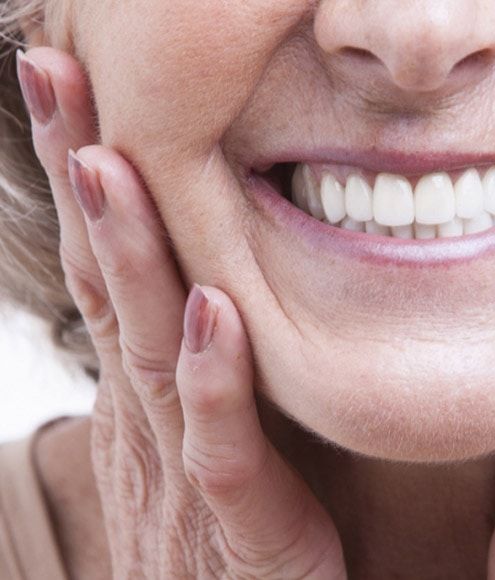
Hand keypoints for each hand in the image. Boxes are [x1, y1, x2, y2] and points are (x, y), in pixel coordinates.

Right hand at [16, 47, 346, 578]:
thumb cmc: (237, 530)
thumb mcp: (209, 432)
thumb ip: (202, 365)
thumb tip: (198, 287)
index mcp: (149, 391)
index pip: (113, 269)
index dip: (92, 181)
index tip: (78, 92)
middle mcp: (152, 417)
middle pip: (110, 282)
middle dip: (82, 179)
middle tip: (54, 74)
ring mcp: (186, 470)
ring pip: (149, 348)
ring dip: (129, 254)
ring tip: (108, 164)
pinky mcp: (241, 523)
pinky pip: (221, 445)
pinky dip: (212, 378)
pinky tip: (210, 312)